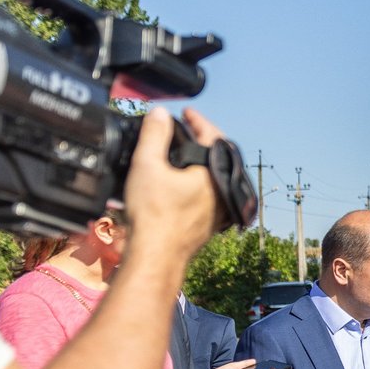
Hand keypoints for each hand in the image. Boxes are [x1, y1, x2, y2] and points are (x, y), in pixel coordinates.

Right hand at [119, 107, 226, 259]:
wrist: (156, 256)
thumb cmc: (153, 214)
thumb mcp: (147, 165)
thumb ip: (154, 135)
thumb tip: (160, 113)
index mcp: (214, 175)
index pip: (213, 137)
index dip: (198, 120)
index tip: (186, 112)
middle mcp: (222, 192)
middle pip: (219, 156)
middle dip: (204, 139)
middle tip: (188, 129)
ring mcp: (219, 210)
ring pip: (216, 176)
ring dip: (203, 161)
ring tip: (185, 151)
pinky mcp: (210, 224)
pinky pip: (210, 194)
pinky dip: (200, 181)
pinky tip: (184, 181)